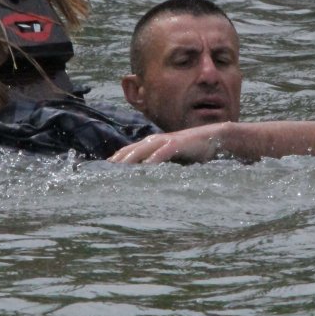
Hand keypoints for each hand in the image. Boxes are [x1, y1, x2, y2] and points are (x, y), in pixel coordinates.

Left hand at [107, 127, 221, 163]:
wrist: (213, 138)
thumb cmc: (190, 151)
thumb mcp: (170, 159)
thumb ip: (157, 165)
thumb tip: (144, 178)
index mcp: (151, 145)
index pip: (127, 152)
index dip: (114, 161)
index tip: (101, 172)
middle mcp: (154, 141)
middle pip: (130, 150)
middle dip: (117, 161)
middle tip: (103, 172)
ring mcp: (165, 141)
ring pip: (143, 149)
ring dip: (130, 158)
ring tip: (118, 168)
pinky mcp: (177, 144)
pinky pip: (163, 152)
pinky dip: (153, 159)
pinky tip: (146, 166)